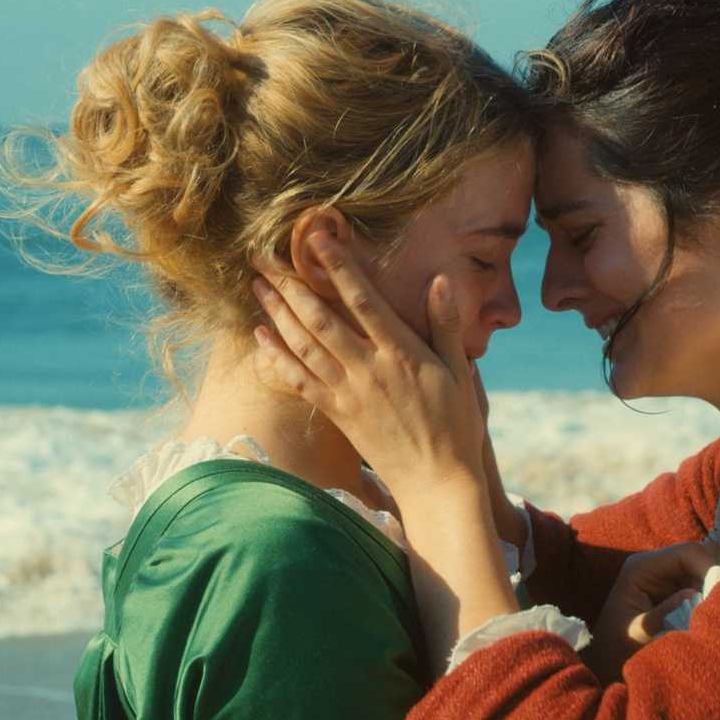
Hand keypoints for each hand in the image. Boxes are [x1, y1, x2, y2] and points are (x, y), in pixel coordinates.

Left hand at [250, 232, 486, 502]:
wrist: (437, 481)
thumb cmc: (455, 424)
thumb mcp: (460, 372)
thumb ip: (447, 326)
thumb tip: (440, 282)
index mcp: (401, 353)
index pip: (364, 301)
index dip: (339, 267)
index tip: (318, 238)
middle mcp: (369, 369)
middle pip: (321, 319)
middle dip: (291, 284)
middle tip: (265, 256)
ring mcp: (349, 393)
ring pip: (304, 346)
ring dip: (277, 313)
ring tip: (258, 285)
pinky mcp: (337, 414)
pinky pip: (299, 381)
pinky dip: (276, 357)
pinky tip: (260, 336)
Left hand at [584, 540, 719, 681]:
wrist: (607, 662)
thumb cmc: (618, 648)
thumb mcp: (639, 633)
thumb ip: (664, 613)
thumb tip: (692, 595)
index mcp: (641, 567)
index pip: (686, 553)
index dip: (709, 566)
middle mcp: (655, 566)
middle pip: (699, 558)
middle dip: (715, 578)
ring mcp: (667, 578)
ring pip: (704, 572)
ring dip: (715, 589)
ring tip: (719, 612)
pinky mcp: (675, 592)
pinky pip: (702, 587)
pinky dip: (710, 598)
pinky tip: (712, 615)